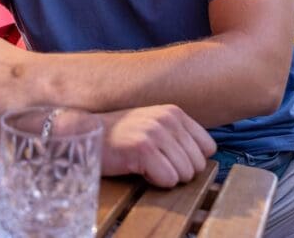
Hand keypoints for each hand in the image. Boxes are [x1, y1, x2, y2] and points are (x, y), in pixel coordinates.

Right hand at [99, 105, 216, 187]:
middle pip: (197, 164)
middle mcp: (168, 119)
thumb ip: (178, 135)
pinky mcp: (143, 149)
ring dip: (165, 176)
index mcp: (174, 112)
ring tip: (144, 165)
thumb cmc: (119, 135)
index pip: (208, 147)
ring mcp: (155, 133)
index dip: (190, 159)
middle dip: (178, 171)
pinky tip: (138, 169)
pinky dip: (154, 181)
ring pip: (184, 174)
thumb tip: (203, 158)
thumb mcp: (153, 125)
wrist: (85, 134)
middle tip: (154, 163)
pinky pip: (168, 179)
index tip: (169, 158)